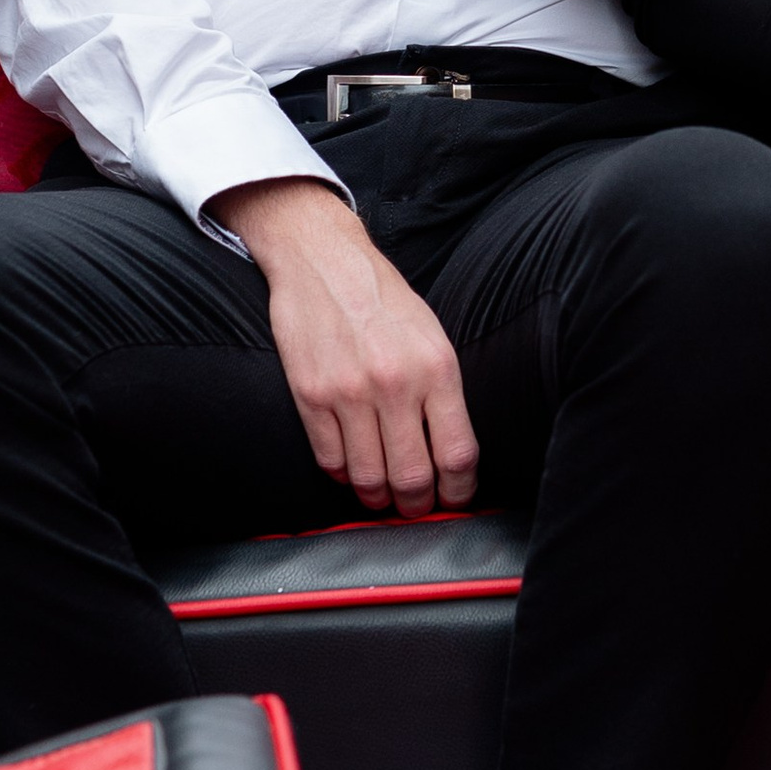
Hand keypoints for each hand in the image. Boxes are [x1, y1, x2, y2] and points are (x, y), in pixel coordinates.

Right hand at [213, 175, 476, 513]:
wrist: (323, 260)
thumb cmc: (383, 299)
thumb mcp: (433, 336)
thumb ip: (443, 393)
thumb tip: (451, 455)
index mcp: (437, 368)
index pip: (458, 454)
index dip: (459, 491)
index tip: (455, 499)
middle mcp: (396, 383)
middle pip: (414, 478)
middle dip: (418, 506)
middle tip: (416, 508)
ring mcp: (349, 392)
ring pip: (369, 479)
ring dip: (377, 498)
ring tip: (382, 495)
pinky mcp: (310, 396)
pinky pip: (330, 461)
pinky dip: (343, 476)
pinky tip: (351, 467)